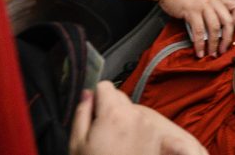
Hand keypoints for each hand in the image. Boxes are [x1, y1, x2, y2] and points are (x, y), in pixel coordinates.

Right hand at [70, 81, 207, 154]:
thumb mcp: (77, 143)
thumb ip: (81, 114)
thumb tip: (86, 94)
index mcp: (113, 112)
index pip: (105, 85)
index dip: (95, 97)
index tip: (90, 113)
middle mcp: (135, 114)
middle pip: (119, 96)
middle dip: (108, 107)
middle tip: (99, 131)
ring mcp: (148, 125)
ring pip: (131, 110)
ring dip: (121, 118)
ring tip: (112, 143)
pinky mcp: (157, 136)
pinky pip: (141, 123)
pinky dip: (133, 129)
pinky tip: (124, 148)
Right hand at [156, 0, 234, 57]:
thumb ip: (211, 10)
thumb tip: (215, 31)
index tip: (232, 33)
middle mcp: (213, 0)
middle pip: (228, 21)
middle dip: (227, 39)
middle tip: (223, 49)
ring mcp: (203, 5)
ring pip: (215, 28)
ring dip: (214, 44)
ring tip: (211, 53)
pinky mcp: (191, 11)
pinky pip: (199, 31)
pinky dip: (200, 44)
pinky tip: (199, 51)